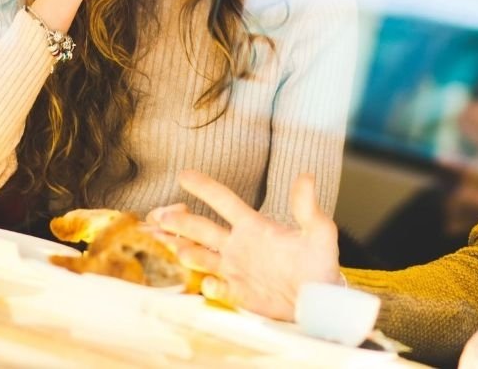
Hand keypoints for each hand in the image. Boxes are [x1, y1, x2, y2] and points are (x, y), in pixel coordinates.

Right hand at [148, 172, 339, 319]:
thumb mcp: (319, 233)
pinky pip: (215, 288)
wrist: (319, 302)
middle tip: (158, 215)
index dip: (204, 187)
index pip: (224, 200)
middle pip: (201, 228)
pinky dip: (210, 285)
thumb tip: (306, 176)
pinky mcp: (237, 294)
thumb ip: (308, 207)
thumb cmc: (320, 265)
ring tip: (168, 244)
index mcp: (254, 226)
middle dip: (178, 220)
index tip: (183, 175)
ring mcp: (235, 269)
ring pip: (198, 255)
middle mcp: (238, 245)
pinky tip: (210, 283)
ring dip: (182, 249)